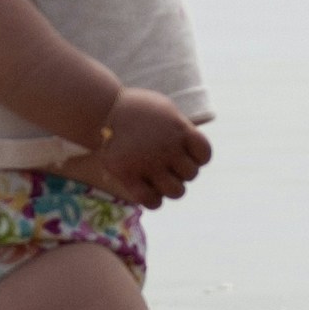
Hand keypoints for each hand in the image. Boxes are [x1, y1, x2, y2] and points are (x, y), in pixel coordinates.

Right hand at [75, 88, 211, 208]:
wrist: (104, 109)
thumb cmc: (137, 109)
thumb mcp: (166, 110)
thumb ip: (182, 129)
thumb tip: (192, 148)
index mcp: (180, 130)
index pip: (205, 154)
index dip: (198, 158)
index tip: (185, 154)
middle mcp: (168, 148)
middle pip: (191, 175)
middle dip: (181, 172)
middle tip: (167, 166)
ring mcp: (149, 163)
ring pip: (176, 191)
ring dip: (170, 188)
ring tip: (158, 180)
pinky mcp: (128, 175)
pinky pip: (151, 201)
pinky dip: (153, 201)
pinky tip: (147, 191)